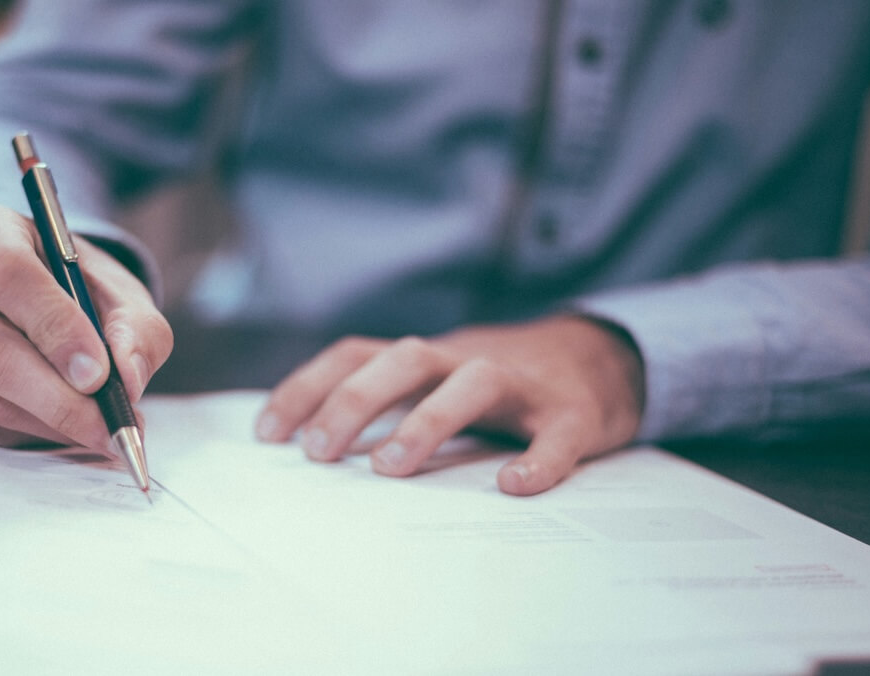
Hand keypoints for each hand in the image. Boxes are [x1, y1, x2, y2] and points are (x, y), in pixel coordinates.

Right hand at [0, 203, 172, 449]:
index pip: (9, 276)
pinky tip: (58, 425)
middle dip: (59, 399)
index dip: (55, 329)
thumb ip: (137, 330)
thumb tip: (127, 377)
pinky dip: (23, 433)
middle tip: (110, 427)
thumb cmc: (80, 292)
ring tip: (98, 430)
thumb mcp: (123, 296)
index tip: (98, 375)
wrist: (40, 302)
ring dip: (49, 422)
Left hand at [254, 316, 644, 494]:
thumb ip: (386, 404)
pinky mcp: (573, 413)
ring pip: (473, 383)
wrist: (602, 359)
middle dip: (355, 400)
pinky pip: (556, 434)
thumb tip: (310, 450)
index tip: (267, 434)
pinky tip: (514, 486)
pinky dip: (538, 459)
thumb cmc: (498, 385)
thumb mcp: (435, 383)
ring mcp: (522, 384)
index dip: (308, 387)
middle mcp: (466, 360)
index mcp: (427, 358)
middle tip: (318, 453)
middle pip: (405, 359)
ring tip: (390, 468)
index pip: (356, 355)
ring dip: (427, 420)